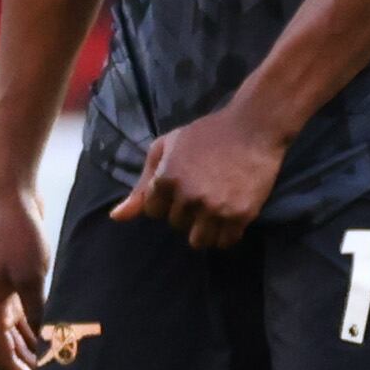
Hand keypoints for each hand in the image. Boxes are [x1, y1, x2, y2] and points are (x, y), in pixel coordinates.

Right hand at [0, 177, 52, 369]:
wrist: (11, 195)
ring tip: (61, 366)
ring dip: (37, 349)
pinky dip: (40, 327)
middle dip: (30, 368)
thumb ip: (39, 311)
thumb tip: (51, 343)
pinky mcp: (15, 281)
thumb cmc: (18, 234)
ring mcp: (2, 293)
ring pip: (19, 333)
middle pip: (10, 348)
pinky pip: (27, 314)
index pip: (2, 356)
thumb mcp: (32, 276)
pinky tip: (59, 335)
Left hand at [115, 92, 291, 248]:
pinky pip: (225, 242)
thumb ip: (142, 185)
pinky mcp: (240, 215)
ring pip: (199, 241)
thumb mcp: (165, 148)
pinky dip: (225, 234)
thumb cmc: (206, 134)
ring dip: (204, 229)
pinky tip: (229, 216)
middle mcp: (188, 198)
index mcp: (166, 180)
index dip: (166, 199)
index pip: (153, 212)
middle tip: (202, 191)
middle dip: (186, 212)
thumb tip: (116, 218)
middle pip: (177, 225)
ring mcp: (215, 209)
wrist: (253, 127)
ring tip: (214, 211)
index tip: (182, 185)